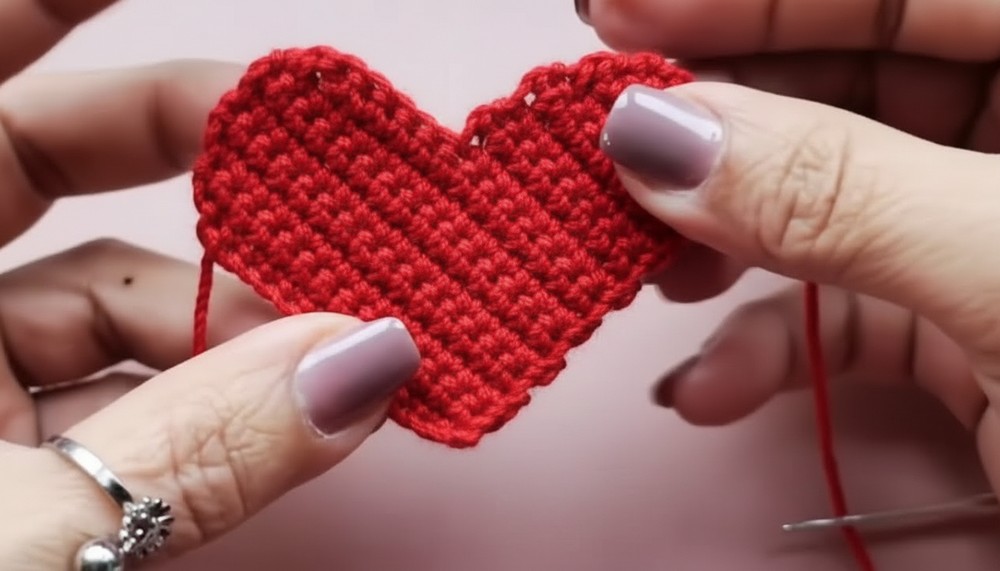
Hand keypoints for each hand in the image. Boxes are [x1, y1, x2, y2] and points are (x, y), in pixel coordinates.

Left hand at [0, 2, 420, 568]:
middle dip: (198, 139)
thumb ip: (198, 452)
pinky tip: (289, 402)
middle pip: (46, 142)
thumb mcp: (17, 547)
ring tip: (342, 337)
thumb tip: (370, 369)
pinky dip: (206, 388)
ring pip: (104, 282)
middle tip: (316, 149)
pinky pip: (115, 380)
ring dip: (230, 304)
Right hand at [579, 1, 999, 493]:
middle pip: (843, 91)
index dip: (747, 1)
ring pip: (822, 205)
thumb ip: (836, 191)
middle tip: (610, 151)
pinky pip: (841, 308)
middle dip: (717, 133)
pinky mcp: (962, 327)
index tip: (617, 18)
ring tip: (644, 271)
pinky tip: (711, 386)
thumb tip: (661, 139)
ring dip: (720, 246)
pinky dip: (768, 345)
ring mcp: (979, 239)